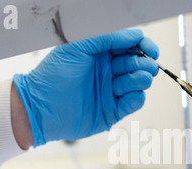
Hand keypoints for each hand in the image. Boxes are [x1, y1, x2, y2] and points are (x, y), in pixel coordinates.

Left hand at [13, 29, 158, 146]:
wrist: (40, 108)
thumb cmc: (53, 75)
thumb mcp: (77, 47)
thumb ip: (105, 37)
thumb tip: (134, 34)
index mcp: (100, 54)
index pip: (128, 46)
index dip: (142, 46)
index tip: (151, 49)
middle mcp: (108, 72)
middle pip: (135, 64)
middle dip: (144, 64)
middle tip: (149, 66)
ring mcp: (110, 91)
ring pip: (135, 83)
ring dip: (142, 80)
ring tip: (142, 78)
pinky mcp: (112, 111)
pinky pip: (131, 104)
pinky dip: (136, 99)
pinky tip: (135, 95)